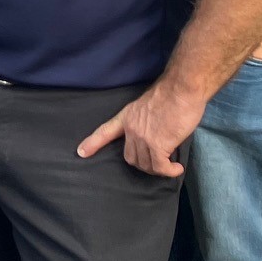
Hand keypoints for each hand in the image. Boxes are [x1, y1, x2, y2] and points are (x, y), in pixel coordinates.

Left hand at [77, 81, 203, 176]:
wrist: (180, 89)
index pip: (105, 131)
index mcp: (127, 116)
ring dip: (158, 169)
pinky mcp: (157, 145)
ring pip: (145, 164)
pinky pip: (160, 167)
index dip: (93, 143)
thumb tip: (155, 134)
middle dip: (144, 164)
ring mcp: (142, 137)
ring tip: (170, 165)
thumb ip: (146, 121)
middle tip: (159, 162)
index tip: (81, 152)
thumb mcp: (148, 106)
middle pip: (130, 157)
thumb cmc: (171, 94)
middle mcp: (131, 128)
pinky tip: (176, 169)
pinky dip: (169, 171)